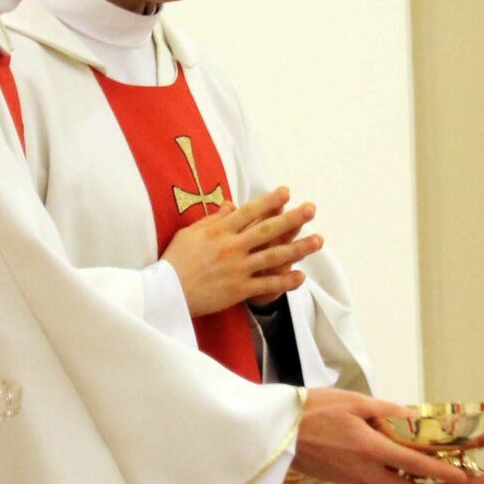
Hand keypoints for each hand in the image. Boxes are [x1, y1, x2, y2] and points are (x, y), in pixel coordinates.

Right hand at [163, 187, 322, 315]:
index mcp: (219, 231)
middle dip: (292, 219)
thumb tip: (231, 206)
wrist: (165, 291)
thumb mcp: (190, 233)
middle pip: (267, 230)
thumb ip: (213, 219)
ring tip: (318, 241)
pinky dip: (284, 281)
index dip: (269, 201)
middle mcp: (231, 247)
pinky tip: (301, 276)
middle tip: (311, 209)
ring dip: (298, 248)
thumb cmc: (175, 260)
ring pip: (273, 256)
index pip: (249, 212)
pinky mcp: (238, 290)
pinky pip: (266, 284)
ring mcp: (237, 269)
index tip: (287, 192)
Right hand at [293, 387, 473, 483]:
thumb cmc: (314, 409)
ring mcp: (350, 479)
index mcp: (371, 449)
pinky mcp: (339, 480)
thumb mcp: (356, 401)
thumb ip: (388, 411)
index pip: (415, 465)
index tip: (460, 477)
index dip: (441, 472)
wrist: (276, 429)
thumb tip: (412, 418)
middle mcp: (363, 471)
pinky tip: (391, 476)